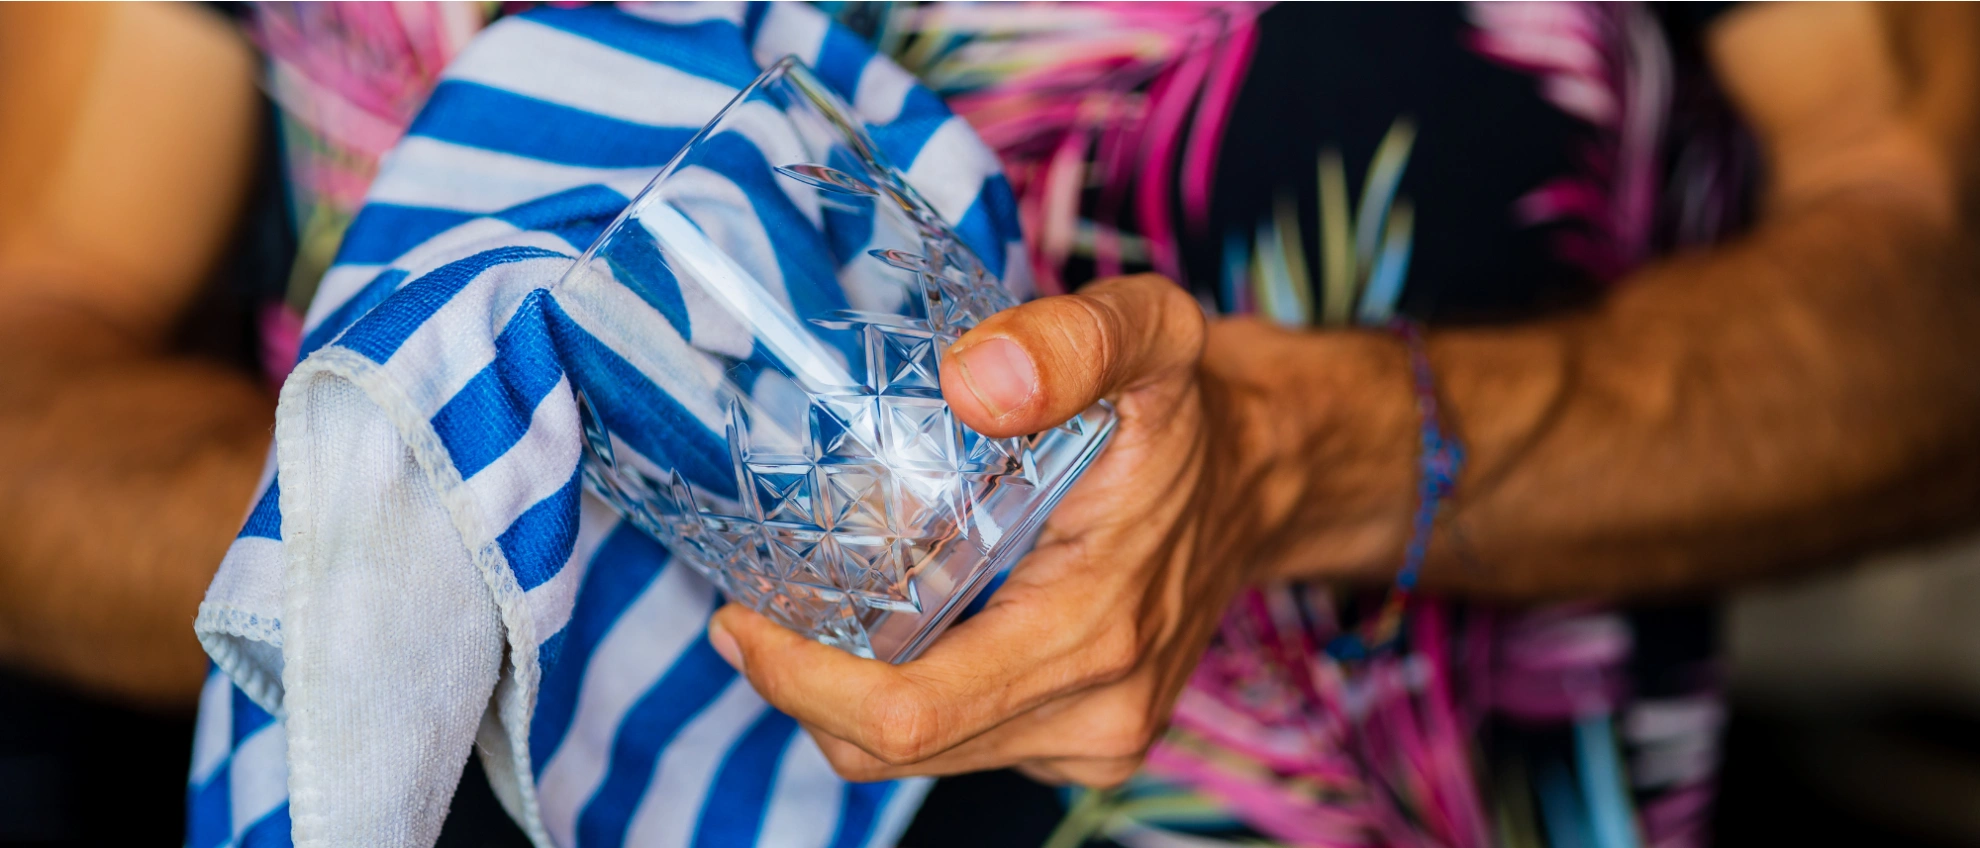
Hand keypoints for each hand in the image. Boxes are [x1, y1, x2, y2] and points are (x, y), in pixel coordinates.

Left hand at [706, 274, 1274, 785]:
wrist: (1265, 475)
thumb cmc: (1190, 411)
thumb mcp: (1148, 332)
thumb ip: (1071, 341)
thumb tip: (975, 382)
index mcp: (1096, 630)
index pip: (910, 711)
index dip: (801, 679)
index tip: (741, 614)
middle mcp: (1097, 709)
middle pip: (893, 747)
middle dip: (802, 688)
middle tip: (754, 611)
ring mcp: (1093, 737)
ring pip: (918, 755)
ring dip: (846, 696)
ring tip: (817, 610)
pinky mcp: (1086, 742)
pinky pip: (959, 744)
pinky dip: (905, 698)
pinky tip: (900, 625)